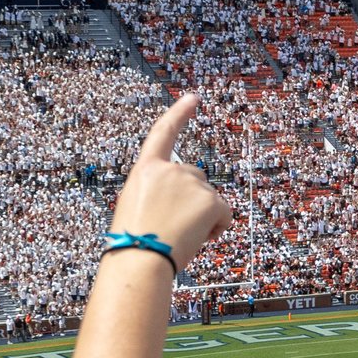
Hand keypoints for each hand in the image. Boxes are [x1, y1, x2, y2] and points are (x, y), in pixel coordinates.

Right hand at [108, 95, 230, 270]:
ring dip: (201, 217)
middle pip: (195, 178)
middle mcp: (169, 170)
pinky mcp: (210, 200)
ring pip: (209, 198)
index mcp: (146, 170)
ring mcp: (191, 183)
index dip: (179, 113)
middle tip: (171, 227)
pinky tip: (197, 238)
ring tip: (178, 235)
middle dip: (192, 200)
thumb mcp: (137, 206)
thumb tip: (184, 200)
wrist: (138, 260)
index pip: (164, 133)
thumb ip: (159, 191)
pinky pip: (224, 213)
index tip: (194, 97)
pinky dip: (217, 227)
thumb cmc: (133, 242)